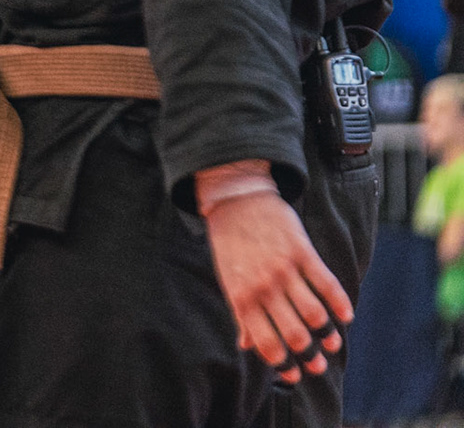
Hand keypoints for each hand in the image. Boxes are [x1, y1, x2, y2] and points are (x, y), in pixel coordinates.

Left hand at [201, 179, 352, 381]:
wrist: (236, 200)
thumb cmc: (231, 245)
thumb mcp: (228, 280)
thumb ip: (240, 314)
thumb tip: (246, 346)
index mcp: (242, 298)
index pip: (266, 343)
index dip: (283, 366)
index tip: (295, 375)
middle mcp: (263, 287)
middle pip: (295, 334)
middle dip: (310, 356)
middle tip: (319, 365)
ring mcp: (284, 269)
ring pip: (315, 314)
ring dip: (328, 334)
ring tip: (332, 342)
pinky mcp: (302, 251)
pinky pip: (328, 284)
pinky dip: (341, 304)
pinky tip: (346, 315)